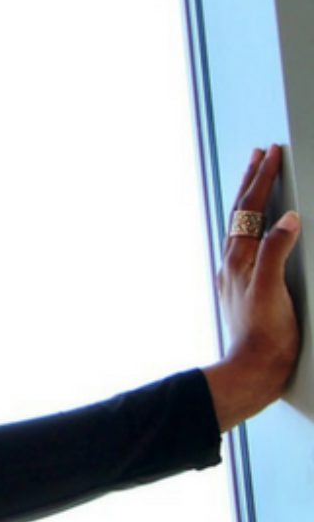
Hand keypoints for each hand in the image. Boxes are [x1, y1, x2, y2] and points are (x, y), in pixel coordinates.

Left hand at [205, 144, 302, 429]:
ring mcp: (239, 275)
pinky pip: (251, 245)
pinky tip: (259, 230)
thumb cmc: (266, 334)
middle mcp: (234, 262)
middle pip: (242, 212)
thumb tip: (287, 217)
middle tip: (261, 154)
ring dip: (252, 200)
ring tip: (258, 180)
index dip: (262, 179)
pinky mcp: (248, 288)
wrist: (255, 369)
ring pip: (243, 227)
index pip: (251, 208)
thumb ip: (277, 251)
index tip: (271, 152)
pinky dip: (257, 226)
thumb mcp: (273, 289)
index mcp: (239, 258)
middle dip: (253, 181)